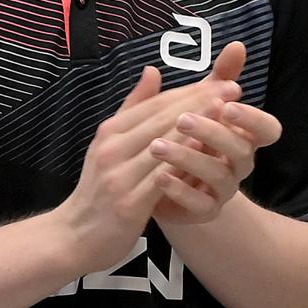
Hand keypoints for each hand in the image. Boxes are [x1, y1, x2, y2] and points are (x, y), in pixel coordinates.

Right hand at [58, 62, 241, 271]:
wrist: (74, 237)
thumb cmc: (100, 189)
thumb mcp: (110, 144)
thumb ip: (134, 108)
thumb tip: (152, 70)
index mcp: (111, 132)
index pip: (157, 104)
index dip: (192, 90)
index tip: (223, 80)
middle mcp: (112, 149)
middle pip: (163, 119)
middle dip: (201, 101)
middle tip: (233, 88)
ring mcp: (118, 176)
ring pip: (164, 145)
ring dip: (198, 127)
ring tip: (227, 115)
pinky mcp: (128, 204)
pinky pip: (161, 179)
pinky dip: (183, 163)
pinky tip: (205, 153)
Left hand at [149, 42, 283, 225]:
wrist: (166, 184)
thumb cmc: (188, 138)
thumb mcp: (200, 105)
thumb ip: (220, 78)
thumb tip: (237, 45)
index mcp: (244, 136)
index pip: (268, 130)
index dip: (253, 119)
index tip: (227, 105)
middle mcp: (240, 164)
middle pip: (241, 151)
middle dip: (213, 133)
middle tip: (182, 120)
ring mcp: (224, 190)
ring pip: (219, 177)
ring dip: (188, 159)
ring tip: (157, 146)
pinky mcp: (205, 211)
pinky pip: (199, 204)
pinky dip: (179, 190)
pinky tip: (158, 176)